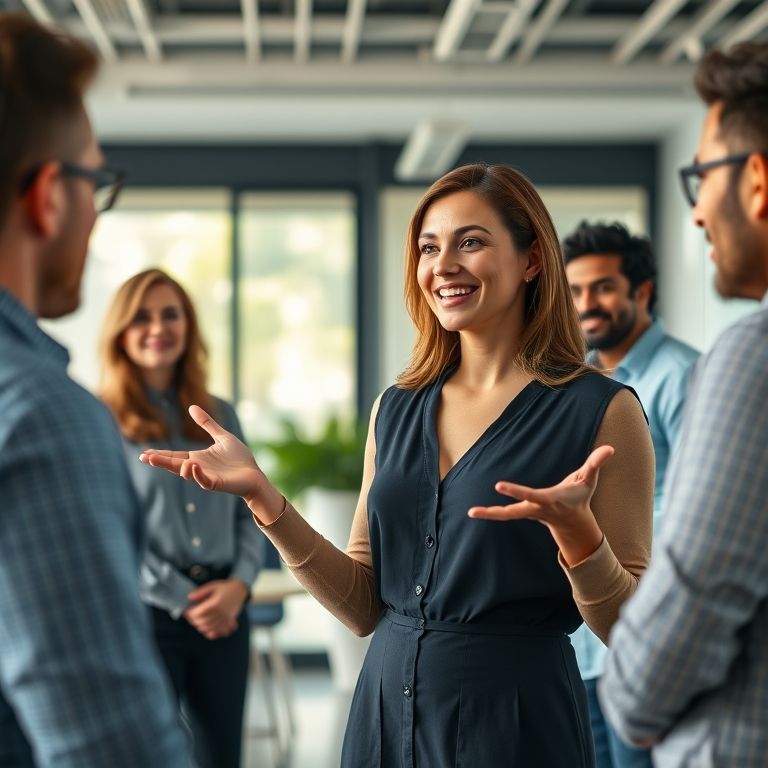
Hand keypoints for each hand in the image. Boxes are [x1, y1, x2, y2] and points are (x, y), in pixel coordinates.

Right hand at [140, 405, 284, 521]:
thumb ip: (207, 423)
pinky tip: (191, 466)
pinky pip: (204, 480)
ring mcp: (207, 476)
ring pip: (187, 474)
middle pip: (175, 465)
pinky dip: (197, 474)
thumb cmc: (239, 458)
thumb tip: (192, 407)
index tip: (145, 453)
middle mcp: (199, 468)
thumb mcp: (221, 436)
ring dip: (178, 467)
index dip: (161, 455)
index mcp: (197, 458)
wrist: (254, 474)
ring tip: (171, 460)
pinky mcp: (217, 483)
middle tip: (144, 458)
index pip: (175, 456)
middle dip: (160, 462)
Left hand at [183, 579, 248, 640]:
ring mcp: (225, 619)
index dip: (189, 614)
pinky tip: (207, 631)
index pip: (197, 614)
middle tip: (190, 617)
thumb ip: (200, 592)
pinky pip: (219, 632)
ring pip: (209, 628)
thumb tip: (189, 597)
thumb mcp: (212, 586)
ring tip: (197, 622)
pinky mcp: (228, 622)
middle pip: (202, 622)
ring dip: (200, 627)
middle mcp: (220, 613)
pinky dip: (211, 633)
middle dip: (193, 621)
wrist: (240, 590)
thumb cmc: (226, 587)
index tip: (186, 611)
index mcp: (215, 604)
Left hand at [467, 445, 613, 565]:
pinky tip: (476, 511)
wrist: (574, 522)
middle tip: (474, 511)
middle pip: (513, 512)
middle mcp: (535, 509)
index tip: (499, 486)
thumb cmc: (580, 496)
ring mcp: (528, 513)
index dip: (516, 491)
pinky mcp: (522, 513)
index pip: (530, 495)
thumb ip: (596, 463)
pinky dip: (492, 513)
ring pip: (506, 515)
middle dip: (495, 512)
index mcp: (549, 500)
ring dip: (489, 514)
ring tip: (470, 512)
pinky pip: (505, 514)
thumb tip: (610, 449)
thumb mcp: (589, 480)